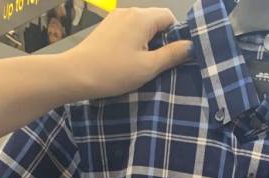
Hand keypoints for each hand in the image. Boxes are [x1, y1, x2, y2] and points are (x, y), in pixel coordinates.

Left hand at [66, 7, 191, 99]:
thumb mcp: (148, 67)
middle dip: (161, 40)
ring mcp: (115, 18)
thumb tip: (191, 45)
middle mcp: (129, 11)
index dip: (176, 35)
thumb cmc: (115, 71)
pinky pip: (128, 31)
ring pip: (141, 27)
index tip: (174, 56)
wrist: (76, 74)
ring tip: (143, 65)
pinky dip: (134, 43)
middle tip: (160, 65)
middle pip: (155, 20)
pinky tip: (128, 61)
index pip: (169, 17)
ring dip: (147, 43)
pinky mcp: (106, 28)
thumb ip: (172, 55)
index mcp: (142, 17)